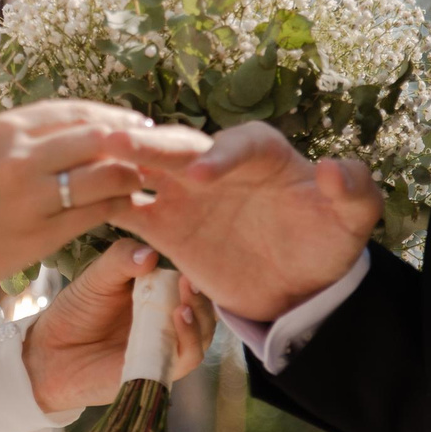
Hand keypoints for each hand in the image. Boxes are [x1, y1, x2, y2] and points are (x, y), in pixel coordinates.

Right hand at [0, 100, 149, 305]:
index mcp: (10, 126)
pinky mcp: (39, 231)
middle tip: (160, 154)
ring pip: (106, 173)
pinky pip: (97, 212)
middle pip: (101, 136)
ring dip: (134, 177)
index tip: (140, 128)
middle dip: (137, 143)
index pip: (81, 111)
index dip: (118, 119)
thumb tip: (89, 130)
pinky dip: (120, 207)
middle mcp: (22, 152)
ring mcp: (31, 193)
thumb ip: (34, 139)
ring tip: (148, 183)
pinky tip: (131, 210)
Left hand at [21, 242, 215, 414]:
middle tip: (192, 276)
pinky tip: (178, 317)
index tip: (194, 250)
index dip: (197, 267)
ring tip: (186, 295)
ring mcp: (166, 345)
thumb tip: (151, 253)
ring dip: (200, 314)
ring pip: (203, 333)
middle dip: (202, 291)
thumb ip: (121, 260)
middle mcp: (169, 319)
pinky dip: (189, 338)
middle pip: (204, 307)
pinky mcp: (160, 370)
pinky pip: (187, 358)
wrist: (51, 353)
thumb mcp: (97, 277)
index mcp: (160, 293)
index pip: (191, 279)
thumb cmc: (77, 312)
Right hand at [108, 122, 379, 324]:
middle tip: (119, 145)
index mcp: (263, 154)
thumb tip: (332, 168)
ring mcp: (186, 193)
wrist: (298, 286)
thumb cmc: (327, 241)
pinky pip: (129, 208)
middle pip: (182, 148)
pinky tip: (76, 200)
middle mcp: (218, 164)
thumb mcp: (354, 219)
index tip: (200, 174)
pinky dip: (104, 202)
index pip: (240, 145)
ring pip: (147, 170)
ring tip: (87, 161)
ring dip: (118, 164)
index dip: (220, 155)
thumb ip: (353, 191)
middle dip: (152, 147)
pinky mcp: (165, 225)